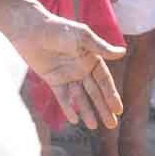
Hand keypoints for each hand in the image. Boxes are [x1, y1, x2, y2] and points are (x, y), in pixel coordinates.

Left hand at [6, 7, 123, 129]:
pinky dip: (68, 108)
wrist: (31, 30)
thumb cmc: (58, 29)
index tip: (118, 110)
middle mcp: (81, 69)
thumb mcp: (82, 37)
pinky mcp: (53, 80)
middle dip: (103, 108)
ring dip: (87, 111)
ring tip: (93, 127)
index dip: (111, 95)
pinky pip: (62, 97)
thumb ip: (100, 47)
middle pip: (95, 93)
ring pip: (80, 97)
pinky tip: (75, 120)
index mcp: (91, 58)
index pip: (104, 81)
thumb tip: (123, 52)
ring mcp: (67, 75)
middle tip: (112, 125)